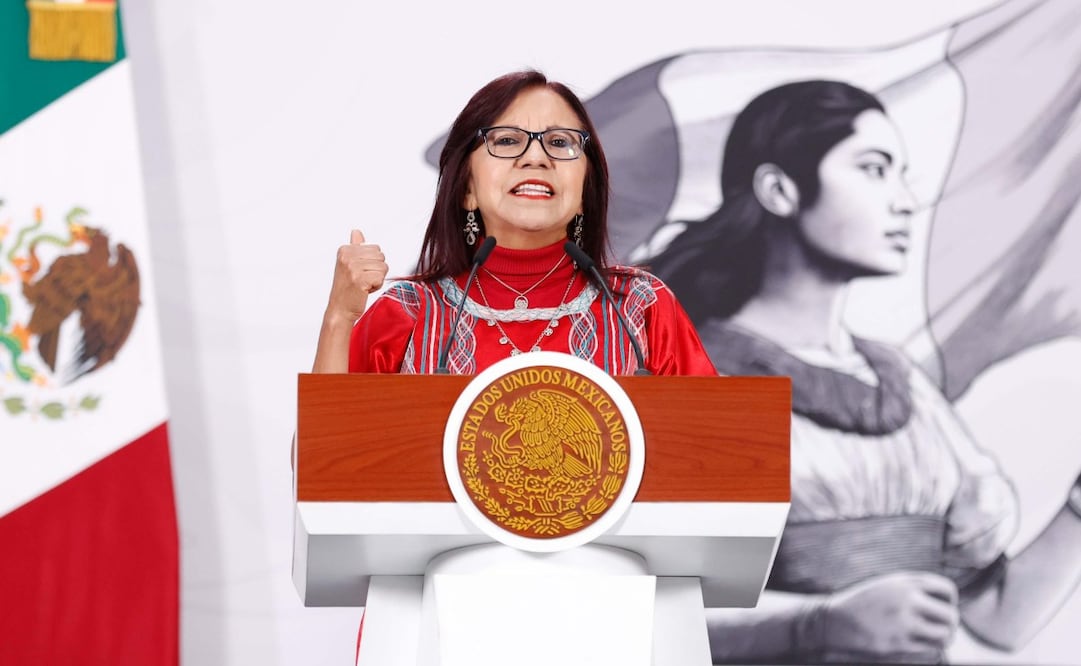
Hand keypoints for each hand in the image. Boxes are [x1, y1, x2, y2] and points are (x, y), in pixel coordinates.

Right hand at [325, 229, 388, 323]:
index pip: (375, 248)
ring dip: (377, 279)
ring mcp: (353, 267)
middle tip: (362, 279)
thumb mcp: (348, 264)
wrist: (340, 309)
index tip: (359, 271)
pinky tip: (364, 290)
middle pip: (381, 256)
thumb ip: (355, 247)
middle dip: (376, 270)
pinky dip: (376, 286)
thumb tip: (357, 232)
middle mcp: (347, 256)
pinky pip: (381, 278)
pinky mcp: (360, 279)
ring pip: (383, 267)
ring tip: (363, 285)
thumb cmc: (346, 289)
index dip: (372, 263)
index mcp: (345, 250)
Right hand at [819, 571, 959, 658]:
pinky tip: (920, 646)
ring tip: (934, 638)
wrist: (834, 621)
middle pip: (951, 616)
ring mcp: (903, 624)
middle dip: (950, 623)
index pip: (947, 590)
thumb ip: (914, 588)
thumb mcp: (887, 585)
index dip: (949, 601)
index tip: (941, 607)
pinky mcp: (898, 645)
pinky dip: (930, 649)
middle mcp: (907, 600)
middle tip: (941, 628)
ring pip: (945, 636)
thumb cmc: (863, 603)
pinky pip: (931, 651)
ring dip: (943, 638)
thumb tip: (947, 603)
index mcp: (905, 582)